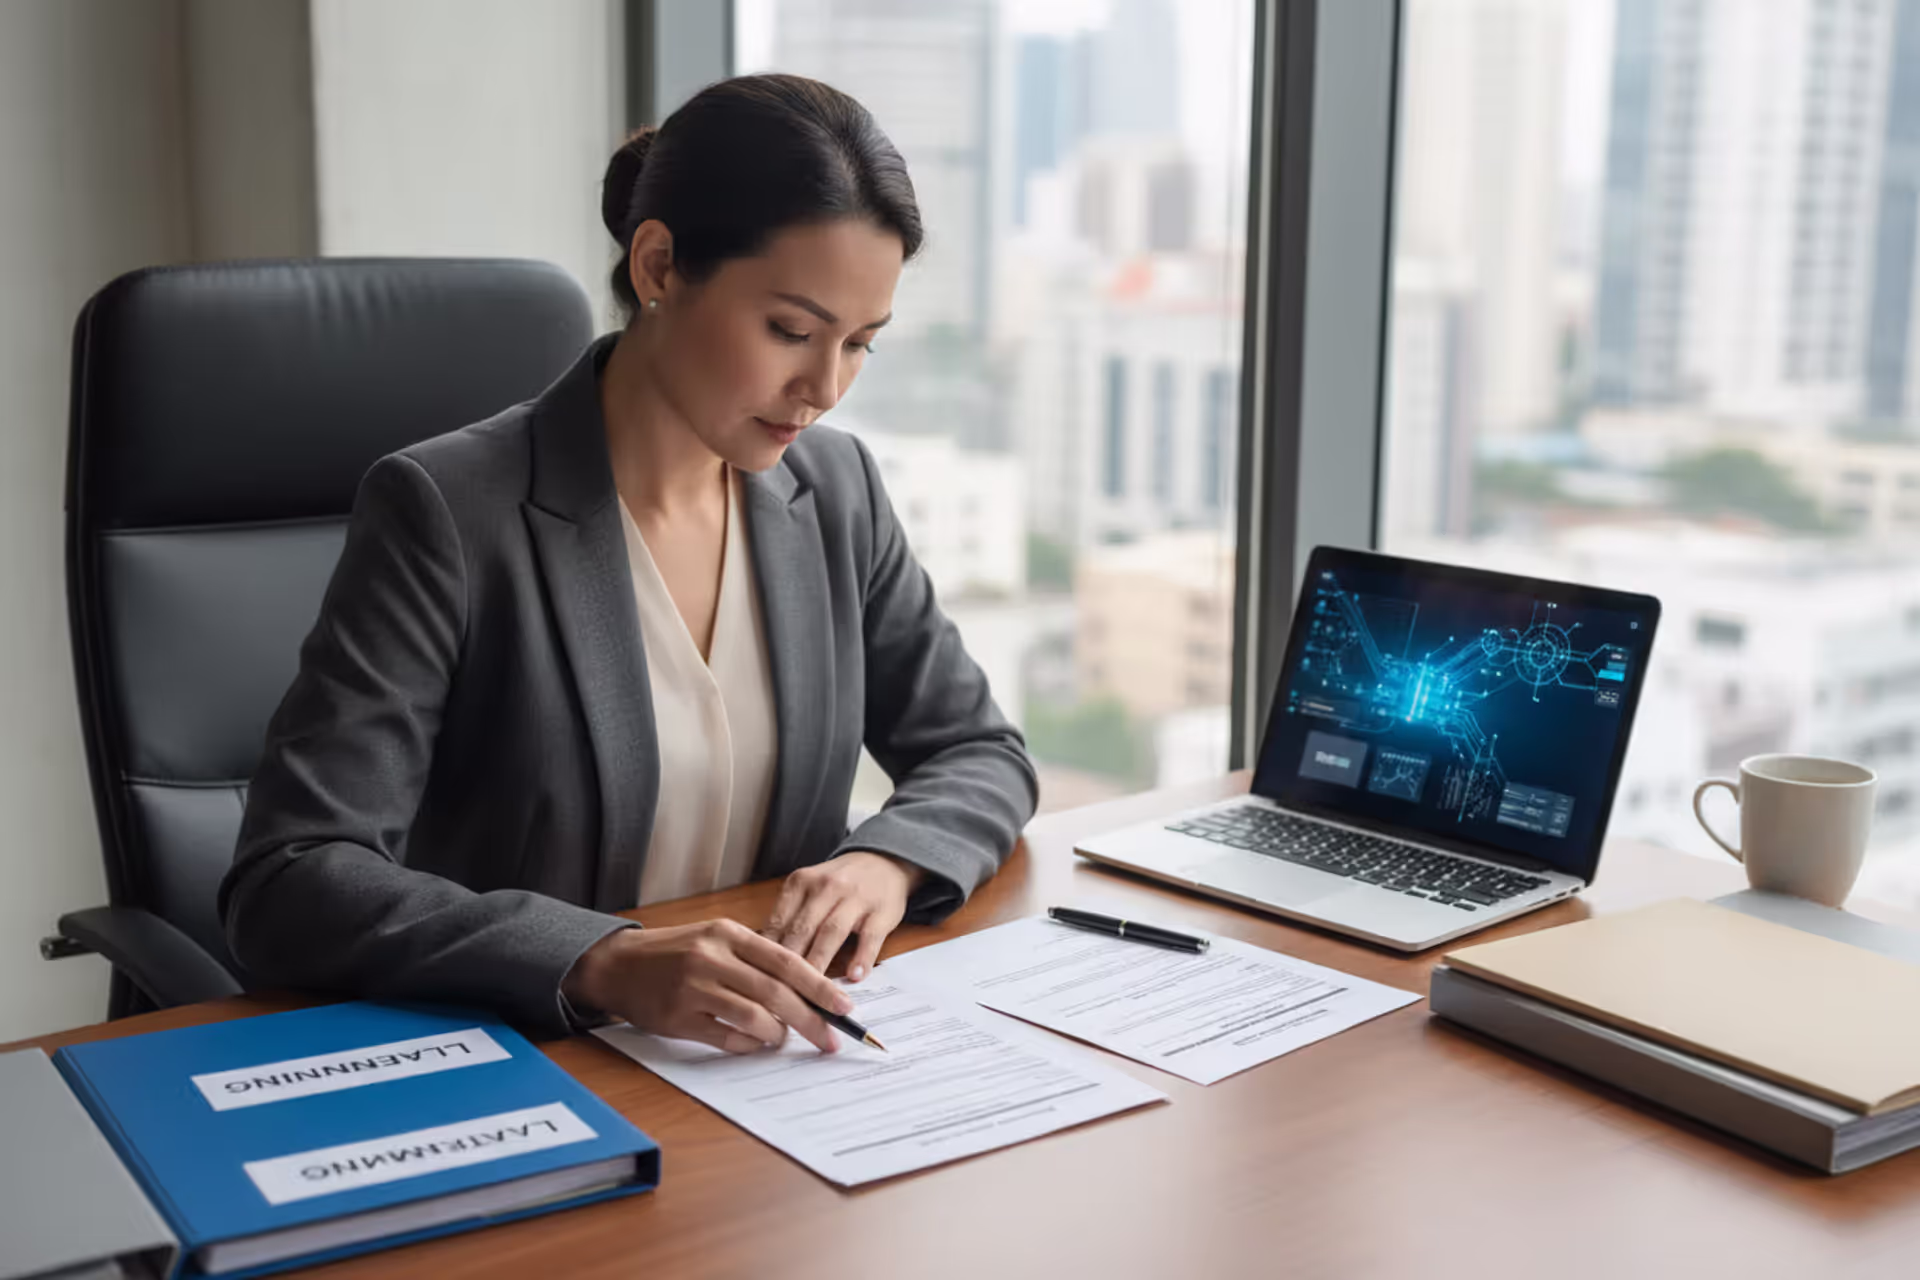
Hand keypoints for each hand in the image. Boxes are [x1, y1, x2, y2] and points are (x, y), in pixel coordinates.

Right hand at [561, 919, 852, 1054]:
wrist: (619, 964)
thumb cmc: (676, 952)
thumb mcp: (716, 938)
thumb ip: (755, 959)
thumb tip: (805, 991)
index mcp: (728, 933)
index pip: (786, 961)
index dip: (819, 985)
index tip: (843, 1005)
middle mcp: (712, 958)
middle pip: (776, 993)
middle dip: (810, 1019)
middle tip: (829, 1038)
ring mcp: (693, 989)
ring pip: (754, 1017)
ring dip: (777, 1033)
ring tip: (784, 1038)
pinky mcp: (678, 1018)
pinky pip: (727, 1038)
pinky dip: (748, 1045)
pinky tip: (755, 1044)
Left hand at [764, 851, 926, 980]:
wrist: (882, 862)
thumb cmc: (838, 885)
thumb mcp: (808, 890)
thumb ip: (788, 919)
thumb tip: (760, 960)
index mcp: (801, 883)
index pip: (779, 923)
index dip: (767, 955)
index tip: (760, 982)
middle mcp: (826, 886)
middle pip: (802, 929)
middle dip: (790, 965)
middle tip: (780, 996)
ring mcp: (856, 897)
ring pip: (832, 932)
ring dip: (820, 962)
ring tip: (811, 993)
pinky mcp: (882, 911)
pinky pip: (870, 936)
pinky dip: (862, 957)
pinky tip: (854, 976)